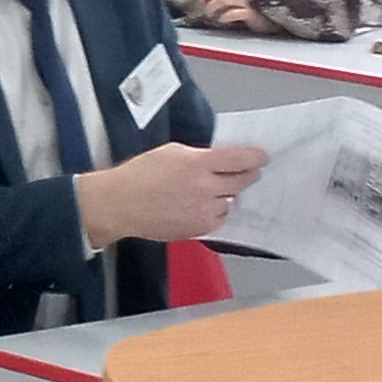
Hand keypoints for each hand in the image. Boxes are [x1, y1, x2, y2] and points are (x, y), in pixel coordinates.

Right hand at [75, 140, 266, 249]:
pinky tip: (197, 207)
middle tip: (245, 174)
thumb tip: (220, 160)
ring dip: (225, 196)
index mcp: (197, 164)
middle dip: (246, 176)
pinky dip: (213, 212)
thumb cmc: (138, 175)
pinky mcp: (200, 228)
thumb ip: (198, 156)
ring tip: (206, 193)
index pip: (239, 159)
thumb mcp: (169, 153)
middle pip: (242, 181)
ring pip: (231, 202)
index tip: (262, 157)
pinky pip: (219, 218)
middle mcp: (205, 188)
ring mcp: (204, 211)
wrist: (119, 205)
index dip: (255, 157)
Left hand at [191, 0, 265, 30]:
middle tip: (205, 9)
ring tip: (213, 16)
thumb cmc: (241, 16)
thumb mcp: (222, 5)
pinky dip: (228, 16)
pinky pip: (239, 12)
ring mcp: (244, 3)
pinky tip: (224, 19)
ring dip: (212, 8)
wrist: (266, 27)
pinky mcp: (252, 15)